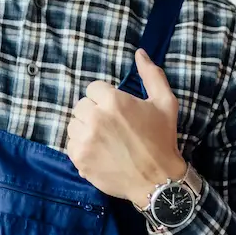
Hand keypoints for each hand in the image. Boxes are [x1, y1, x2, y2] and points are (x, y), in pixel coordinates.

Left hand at [65, 50, 187, 205]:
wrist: (157, 181)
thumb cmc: (162, 140)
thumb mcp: (165, 103)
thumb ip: (151, 75)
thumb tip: (139, 53)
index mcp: (113, 101)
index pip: (93, 88)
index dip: (105, 98)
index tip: (117, 110)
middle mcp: (95, 118)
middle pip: (81, 105)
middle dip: (94, 112)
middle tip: (111, 125)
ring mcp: (85, 140)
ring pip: (73, 124)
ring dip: (85, 128)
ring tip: (104, 138)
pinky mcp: (79, 159)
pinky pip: (70, 144)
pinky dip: (81, 147)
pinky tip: (98, 151)